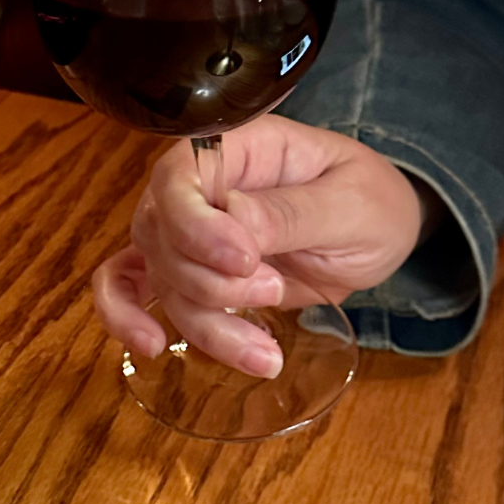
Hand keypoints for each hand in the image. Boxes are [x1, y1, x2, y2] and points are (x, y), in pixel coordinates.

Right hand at [93, 115, 426, 376]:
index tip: (245, 261)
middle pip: (161, 235)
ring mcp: (186, 230)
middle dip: (210, 282)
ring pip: (160, 278)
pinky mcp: (184, 272)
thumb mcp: (352, 202)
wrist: (376, 234)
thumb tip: (233, 222)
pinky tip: (150, 346)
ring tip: (264, 355)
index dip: (197, 225)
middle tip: (274, 289)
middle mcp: (198, 186)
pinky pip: (131, 288)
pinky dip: (127, 317)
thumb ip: (291, 212)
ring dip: (204, 324)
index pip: (180, 176)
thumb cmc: (370, 201)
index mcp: (238, 149)